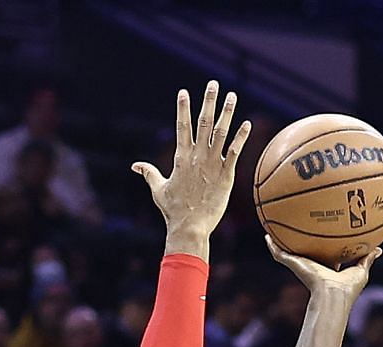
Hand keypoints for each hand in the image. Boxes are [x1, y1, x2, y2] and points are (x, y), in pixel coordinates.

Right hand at [133, 81, 251, 255]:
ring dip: (227, 113)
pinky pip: (235, 152)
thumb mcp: (158, 190)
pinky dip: (241, 137)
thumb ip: (149, 173)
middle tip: (213, 83)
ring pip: (221, 133)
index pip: (182, 126)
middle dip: (208, 101)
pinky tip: (247, 123)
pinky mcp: (226, 175)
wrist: (190, 227)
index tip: (184, 91)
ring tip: (232, 96)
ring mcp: (212, 164)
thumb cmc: (173, 211)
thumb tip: (134, 165)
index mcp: (181, 157)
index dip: (183, 108)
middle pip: (203, 123)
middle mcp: (197, 156)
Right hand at [266, 234, 379, 302]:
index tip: (323, 235)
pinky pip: (279, 253)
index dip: (323, 245)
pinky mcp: (293, 264)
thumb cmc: (348, 288)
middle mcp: (313, 265)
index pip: (324, 255)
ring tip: (274, 228)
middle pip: (305, 251)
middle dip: (301, 241)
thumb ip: (367, 259)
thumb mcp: (361, 270)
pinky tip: (267, 235)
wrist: (333, 294)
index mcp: (327, 268)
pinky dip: (272, 245)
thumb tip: (378, 249)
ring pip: (289, 251)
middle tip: (297, 227)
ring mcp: (301, 265)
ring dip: (281, 241)